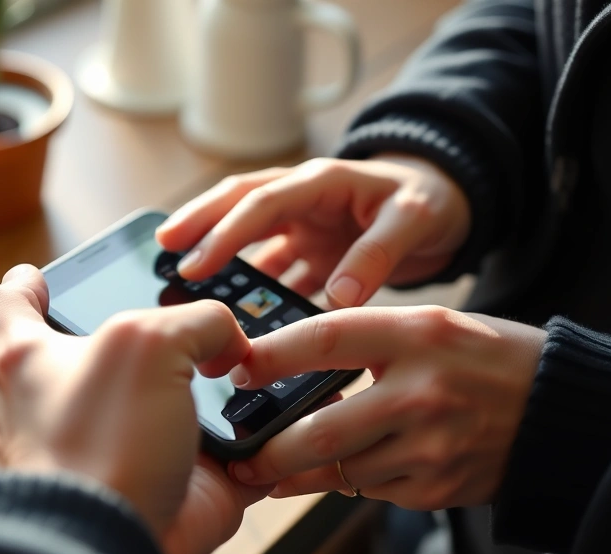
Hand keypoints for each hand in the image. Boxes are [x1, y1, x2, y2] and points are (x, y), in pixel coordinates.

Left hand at [0, 265, 271, 553]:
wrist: (106, 545)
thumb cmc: (98, 446)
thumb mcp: (149, 342)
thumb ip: (195, 322)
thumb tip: (228, 344)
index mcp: (21, 364)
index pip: (4, 307)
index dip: (25, 286)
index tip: (36, 278)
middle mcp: (37, 414)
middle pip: (56, 367)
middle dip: (98, 355)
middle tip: (149, 342)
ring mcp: (77, 461)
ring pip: (104, 425)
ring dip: (153, 412)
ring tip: (213, 392)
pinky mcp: (123, 500)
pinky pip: (160, 475)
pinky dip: (200, 462)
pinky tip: (240, 450)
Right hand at [156, 155, 469, 308]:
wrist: (450, 206)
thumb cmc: (430, 203)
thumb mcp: (413, 221)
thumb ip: (376, 254)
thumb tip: (337, 297)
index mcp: (321, 182)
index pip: (261, 202)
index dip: (225, 231)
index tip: (195, 263)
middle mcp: (303, 200)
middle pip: (237, 206)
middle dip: (197, 224)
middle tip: (160, 250)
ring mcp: (304, 226)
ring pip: (248, 238)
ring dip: (218, 257)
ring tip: (180, 284)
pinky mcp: (310, 251)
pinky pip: (272, 269)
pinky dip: (252, 289)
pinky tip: (233, 314)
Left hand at [225, 306, 545, 509]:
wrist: (559, 409)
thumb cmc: (487, 358)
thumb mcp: (432, 326)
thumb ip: (369, 340)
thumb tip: (296, 365)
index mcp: (417, 334)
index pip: (326, 339)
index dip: (272, 355)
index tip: (236, 367)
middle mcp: (422, 391)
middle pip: (321, 431)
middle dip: (270, 452)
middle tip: (240, 456)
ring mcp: (431, 446)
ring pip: (340, 470)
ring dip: (300, 475)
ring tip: (270, 473)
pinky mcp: (439, 486)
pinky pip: (373, 490)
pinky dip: (352, 481)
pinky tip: (345, 470)